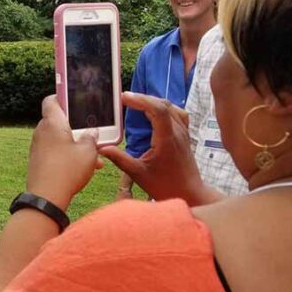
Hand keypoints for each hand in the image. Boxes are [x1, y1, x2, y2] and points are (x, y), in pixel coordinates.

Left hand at [26, 96, 101, 209]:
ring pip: (59, 139)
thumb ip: (92, 138)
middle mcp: (41, 132)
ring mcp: (38, 147)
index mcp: (52, 122)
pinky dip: (68, 155)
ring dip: (75, 144)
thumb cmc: (67, 171)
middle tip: (93, 132)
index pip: (52, 100)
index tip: (75, 98)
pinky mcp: (38, 161)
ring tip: (95, 156)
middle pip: (59, 121)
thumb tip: (92, 133)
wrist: (46, 198)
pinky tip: (85, 167)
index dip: (63, 96)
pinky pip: (55, 152)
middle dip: (77, 126)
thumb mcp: (89, 152)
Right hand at [99, 92, 215, 204]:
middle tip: (125, 99)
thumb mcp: (138, 173)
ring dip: (153, 101)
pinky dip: (164, 108)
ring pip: (171, 107)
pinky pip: (177, 114)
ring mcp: (183, 133)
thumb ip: (119, 159)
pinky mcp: (184, 136)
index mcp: (167, 139)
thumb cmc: (165, 186)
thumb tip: (102, 148)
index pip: (157, 110)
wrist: (189, 193)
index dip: (141, 100)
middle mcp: (178, 133)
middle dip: (143, 98)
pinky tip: (154, 112)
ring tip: (137, 102)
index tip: (124, 98)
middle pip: (163, 104)